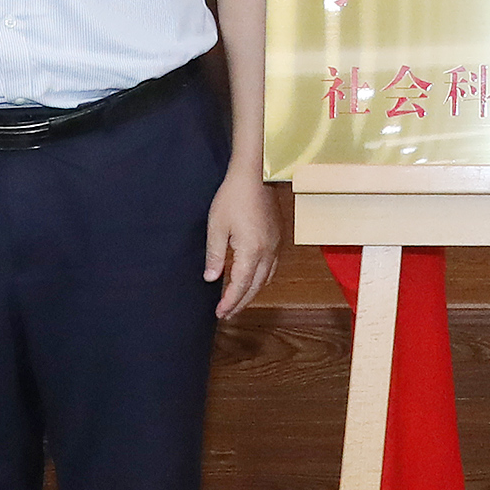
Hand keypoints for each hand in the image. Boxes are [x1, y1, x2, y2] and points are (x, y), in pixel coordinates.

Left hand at [204, 170, 278, 319]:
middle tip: (227, 314)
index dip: (230, 302)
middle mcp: (268, 252)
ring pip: (266, 278)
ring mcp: (275, 245)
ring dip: (252, 292)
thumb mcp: (216, 227)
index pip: (240, 285)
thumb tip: (212, 278)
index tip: (220, 313)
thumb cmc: (233, 197)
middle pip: (255, 286)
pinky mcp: (277, 237)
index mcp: (251, 252)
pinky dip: (262, 279)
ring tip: (239, 300)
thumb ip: (215, 255)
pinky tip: (253, 278)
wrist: (256, 175)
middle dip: (241, 302)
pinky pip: (272, 267)